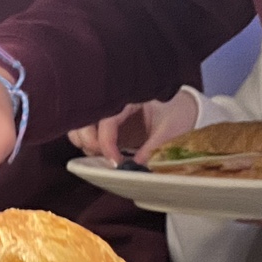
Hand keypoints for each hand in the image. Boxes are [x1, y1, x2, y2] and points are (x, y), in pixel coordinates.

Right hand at [68, 91, 198, 164]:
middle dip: (89, 143)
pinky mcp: (104, 117)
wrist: (183, 102)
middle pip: (82, 119)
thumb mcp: (171, 128)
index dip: (106, 143)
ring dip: (84, 142)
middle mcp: (112, 99)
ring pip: (78, 124)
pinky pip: (84, 127)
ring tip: (102, 156)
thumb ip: (153, 147)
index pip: (106, 118)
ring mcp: (105, 107)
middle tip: (105, 159)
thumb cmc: (178, 109)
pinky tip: (102, 152)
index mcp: (128, 95)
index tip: (115, 162)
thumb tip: (136, 166)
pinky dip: (87, 141)